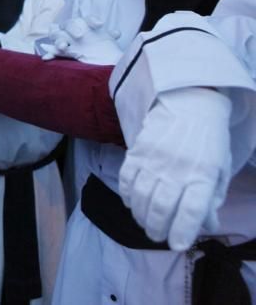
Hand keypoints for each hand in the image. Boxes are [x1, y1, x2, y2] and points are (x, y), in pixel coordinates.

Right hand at [37, 17, 122, 64]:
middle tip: (79, 35)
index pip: (88, 20)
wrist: (92, 57)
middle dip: (73, 28)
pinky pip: (52, 50)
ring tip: (63, 46)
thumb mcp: (106, 42)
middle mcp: (72, 29)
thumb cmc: (99, 46)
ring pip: (57, 35)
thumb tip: (116, 33)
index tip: (100, 25)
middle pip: (69, 24)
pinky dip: (50, 53)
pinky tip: (47, 58)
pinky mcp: (58, 50)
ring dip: (59, 40)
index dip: (93, 21)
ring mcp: (64, 39)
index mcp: (85, 25)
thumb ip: (109, 36)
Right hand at [118, 87, 231, 250]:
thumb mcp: (220, 170)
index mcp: (204, 175)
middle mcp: (178, 169)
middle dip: (157, 228)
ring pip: (142, 196)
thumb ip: (212, 198)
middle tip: (156, 236)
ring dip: (141, 215)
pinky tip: (131, 203)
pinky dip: (126, 195)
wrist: (190, 103)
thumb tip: (206, 225)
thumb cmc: (209, 140)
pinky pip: (127, 179)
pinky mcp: (138, 151)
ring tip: (144, 223)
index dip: (182, 232)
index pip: (192, 210)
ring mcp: (155, 159)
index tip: (176, 245)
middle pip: (163, 207)